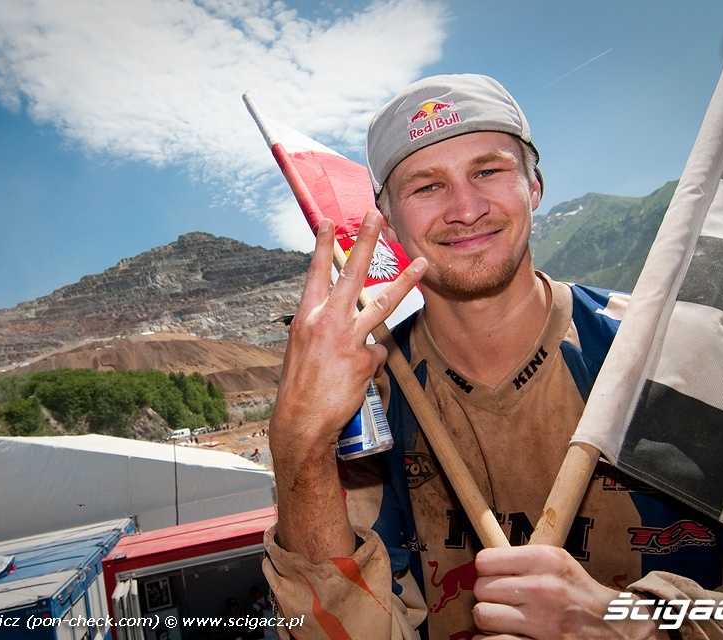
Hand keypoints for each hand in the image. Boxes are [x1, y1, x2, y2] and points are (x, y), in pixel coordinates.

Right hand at [270, 211, 424, 559]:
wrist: (300, 420)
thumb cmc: (299, 386)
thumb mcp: (301, 350)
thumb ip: (321, 329)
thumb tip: (342, 324)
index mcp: (307, 317)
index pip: (316, 273)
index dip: (325, 245)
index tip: (332, 221)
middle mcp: (327, 321)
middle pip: (352, 273)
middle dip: (366, 241)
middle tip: (376, 215)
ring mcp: (347, 338)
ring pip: (383, 303)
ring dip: (407, 281)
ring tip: (423, 263)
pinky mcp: (365, 359)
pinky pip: (378, 353)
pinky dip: (371, 363)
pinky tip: (358, 377)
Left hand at [472, 546, 666, 639]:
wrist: (615, 626)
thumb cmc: (580, 594)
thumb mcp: (557, 564)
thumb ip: (522, 561)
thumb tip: (482, 567)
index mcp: (545, 559)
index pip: (484, 561)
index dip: (487, 571)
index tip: (496, 578)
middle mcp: (542, 587)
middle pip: (481, 588)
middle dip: (489, 596)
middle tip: (505, 601)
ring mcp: (542, 619)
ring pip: (483, 615)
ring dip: (490, 619)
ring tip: (505, 619)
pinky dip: (492, 639)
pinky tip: (505, 635)